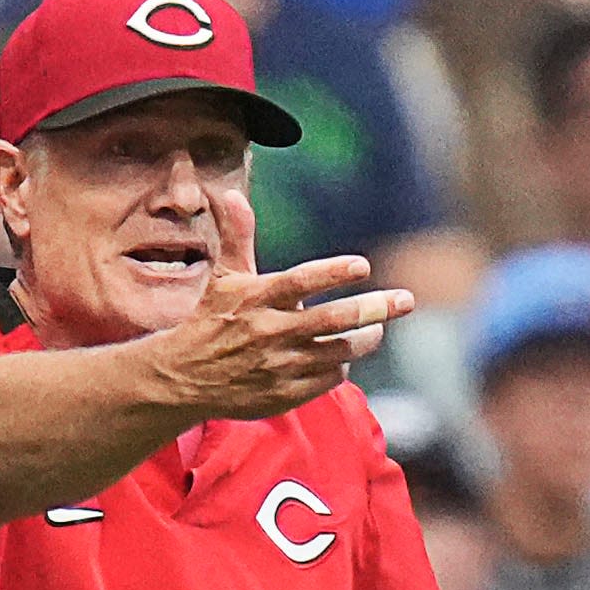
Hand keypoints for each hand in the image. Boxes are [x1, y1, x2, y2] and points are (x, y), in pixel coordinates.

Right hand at [139, 184, 414, 420]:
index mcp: (257, 298)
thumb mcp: (224, 278)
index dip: (333, 273)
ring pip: (338, 352)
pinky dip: (341, 366)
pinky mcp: (284, 395)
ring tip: (377, 329)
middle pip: (332, 320)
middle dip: (373, 309)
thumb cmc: (211, 320)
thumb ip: (237, 237)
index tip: (363, 265)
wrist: (184, 378)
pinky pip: (327, 379)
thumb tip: (232, 193)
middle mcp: (270, 332)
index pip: (300, 281)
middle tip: (406, 300)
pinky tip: (344, 355)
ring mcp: (279, 366)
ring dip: (365, 339)